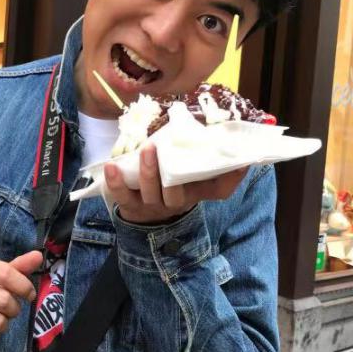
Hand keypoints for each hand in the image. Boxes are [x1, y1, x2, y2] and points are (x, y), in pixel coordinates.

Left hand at [104, 143, 246, 224]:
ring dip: (149, 171)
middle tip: (167, 148)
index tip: (240, 160)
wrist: (146, 216)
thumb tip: (228, 135)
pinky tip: (112, 166)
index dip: (231, 177)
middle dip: (173, 173)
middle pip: (177, 194)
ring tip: (146, 149)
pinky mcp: (130, 205)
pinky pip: (123, 196)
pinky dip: (116, 182)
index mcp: (195, 192)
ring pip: (151, 193)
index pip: (219, 190)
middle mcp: (176, 202)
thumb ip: (206, 156)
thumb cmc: (172, 184)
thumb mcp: (190, 174)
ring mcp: (152, 205)